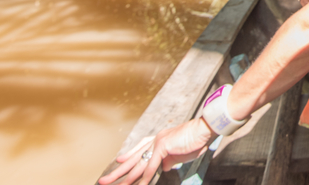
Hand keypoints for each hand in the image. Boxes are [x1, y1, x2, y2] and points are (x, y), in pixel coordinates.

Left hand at [98, 117, 213, 184]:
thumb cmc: (196, 140)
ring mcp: (157, 142)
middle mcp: (154, 140)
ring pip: (139, 164)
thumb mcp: (180, 153)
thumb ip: (170, 159)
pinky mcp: (162, 146)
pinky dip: (145, 177)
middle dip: (118, 171)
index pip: (139, 149)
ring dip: (127, 178)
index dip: (128, 156)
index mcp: (158, 139)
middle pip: (133, 158)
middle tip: (104, 180)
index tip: (119, 161)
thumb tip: (164, 167)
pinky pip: (151, 165)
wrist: (204, 129)